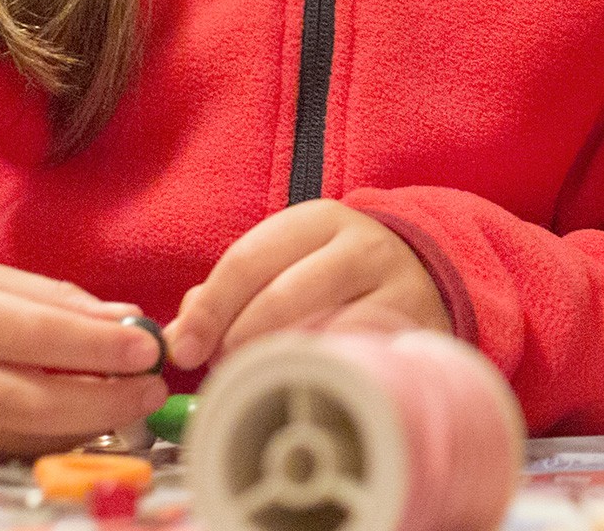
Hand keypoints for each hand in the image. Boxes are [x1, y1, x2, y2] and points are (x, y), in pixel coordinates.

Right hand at [0, 253, 165, 453]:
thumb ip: (44, 298)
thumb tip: (121, 322)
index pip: (31, 335)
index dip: (96, 348)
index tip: (148, 347)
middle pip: (30, 400)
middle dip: (104, 398)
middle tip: (152, 388)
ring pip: (18, 435)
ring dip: (85, 424)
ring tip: (130, 403)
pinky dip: (45, 440)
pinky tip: (80, 423)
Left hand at [166, 202, 448, 370]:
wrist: (424, 276)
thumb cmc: (334, 275)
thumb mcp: (287, 260)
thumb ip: (231, 288)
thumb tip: (180, 332)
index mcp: (317, 219)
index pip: (248, 261)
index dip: (209, 309)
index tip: (183, 350)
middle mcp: (361, 245)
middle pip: (281, 298)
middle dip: (238, 342)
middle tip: (221, 370)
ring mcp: (395, 287)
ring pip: (319, 333)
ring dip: (276, 365)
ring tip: (260, 379)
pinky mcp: (415, 330)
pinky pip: (354, 360)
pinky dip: (320, 376)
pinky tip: (304, 384)